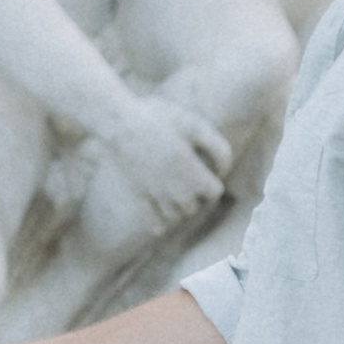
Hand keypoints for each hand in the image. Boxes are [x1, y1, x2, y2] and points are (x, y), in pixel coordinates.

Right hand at [103, 87, 225, 220]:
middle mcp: (176, 191)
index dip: (214, 179)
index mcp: (192, 174)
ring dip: (181, 208)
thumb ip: (217, 147)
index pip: (215, 192)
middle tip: (192, 178)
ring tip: (179, 193)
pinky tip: (161, 223)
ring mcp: (155, 195)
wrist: (118, 123)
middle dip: (198, 195)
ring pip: (176, 215)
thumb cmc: (158, 119)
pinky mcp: (138, 194)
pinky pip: (152, 220)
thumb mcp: (194, 125)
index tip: (208, 167)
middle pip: (196, 206)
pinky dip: (159, 224)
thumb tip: (224, 168)